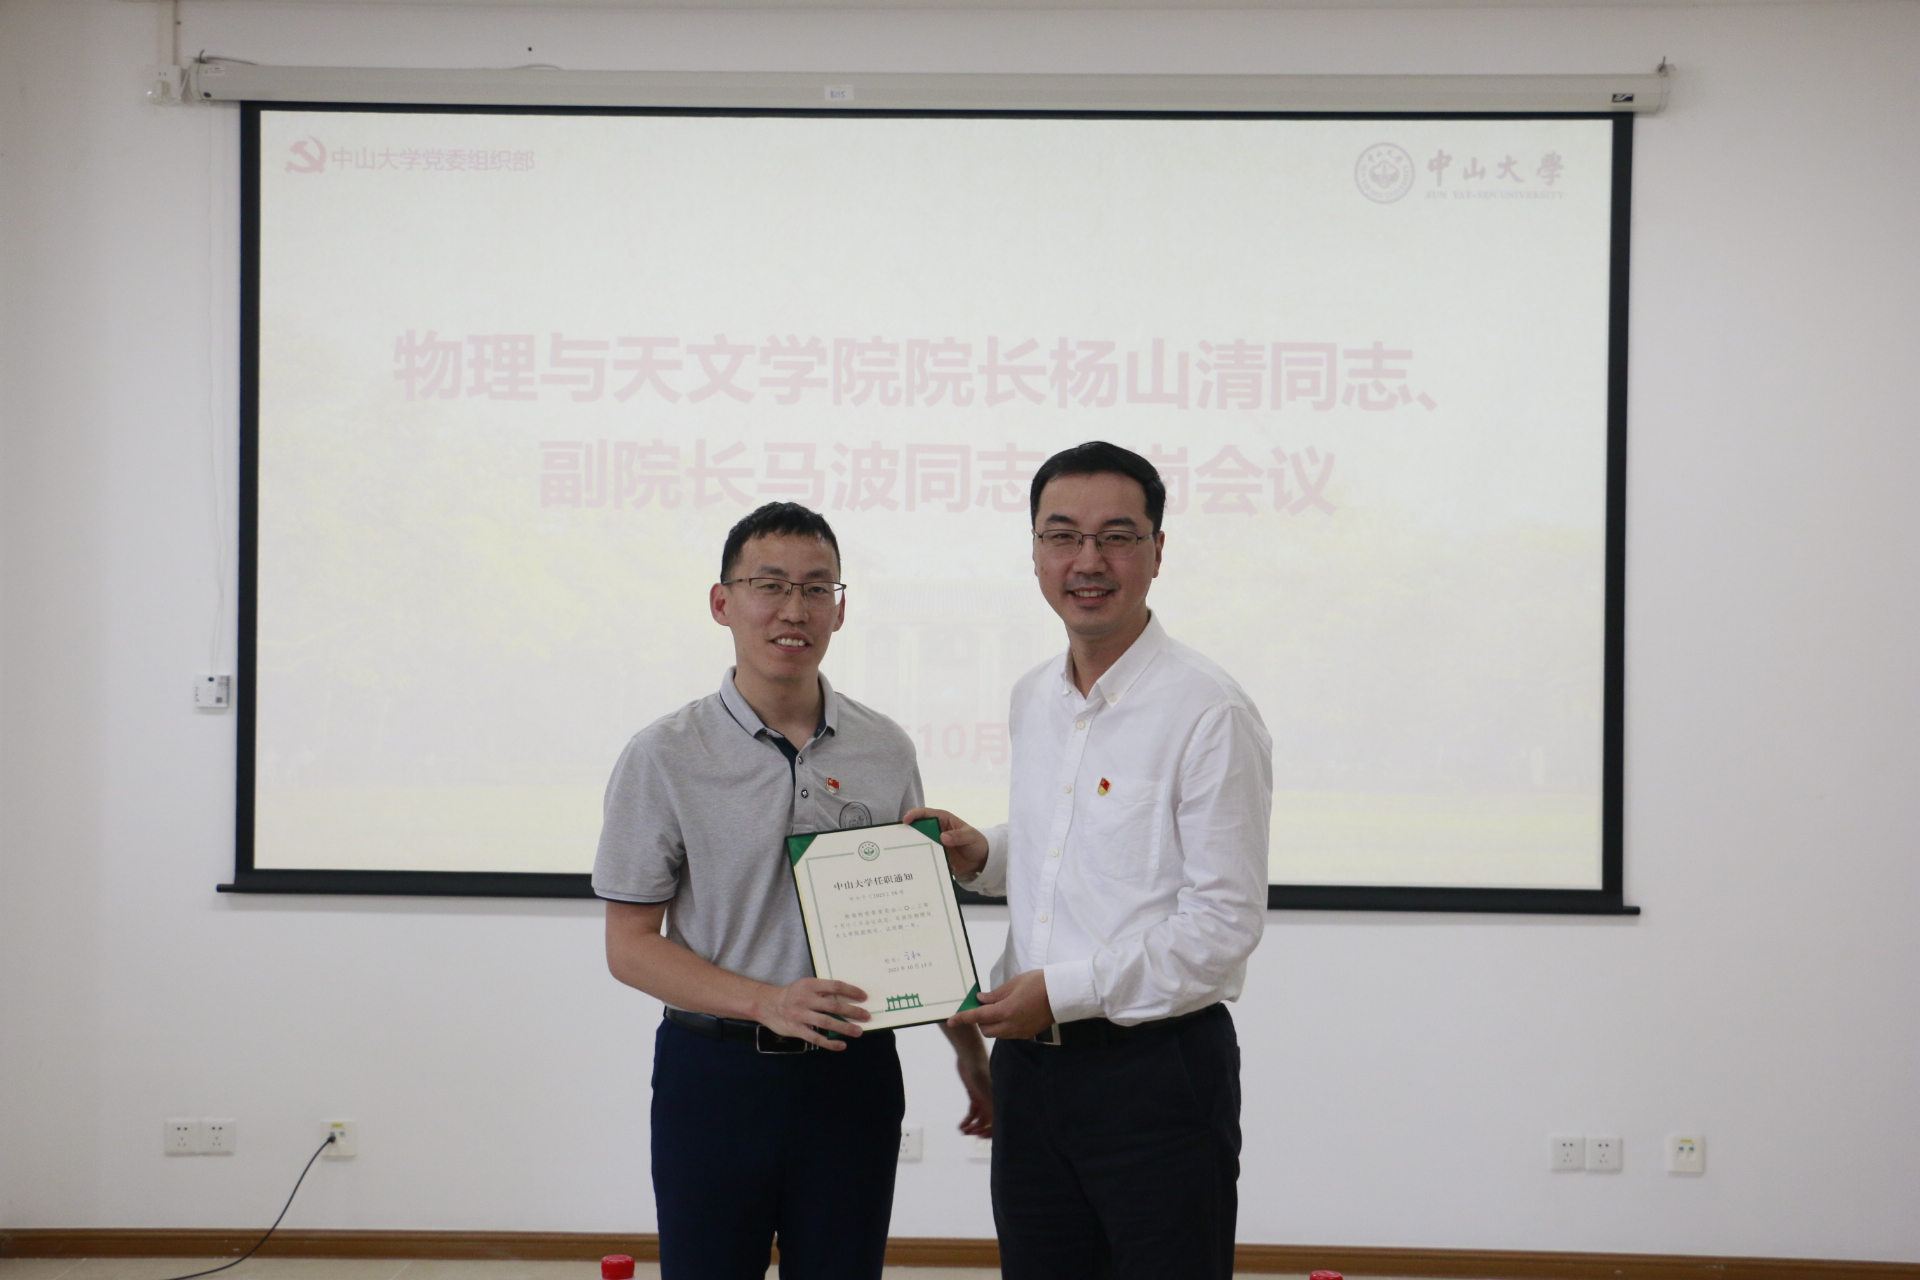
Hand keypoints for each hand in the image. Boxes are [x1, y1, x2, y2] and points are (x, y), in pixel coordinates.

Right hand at [752, 977, 869, 1050]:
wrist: (767, 1004)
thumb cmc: (792, 994)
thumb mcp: (806, 985)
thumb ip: (823, 991)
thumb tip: (847, 999)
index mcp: (810, 985)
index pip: (835, 986)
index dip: (851, 991)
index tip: (864, 997)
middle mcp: (806, 999)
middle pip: (833, 1005)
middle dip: (852, 1011)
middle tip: (866, 1016)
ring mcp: (801, 1015)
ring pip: (827, 1022)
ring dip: (845, 1028)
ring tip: (858, 1031)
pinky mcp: (796, 1029)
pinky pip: (816, 1038)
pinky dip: (830, 1042)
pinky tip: (841, 1045)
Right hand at [905, 806, 987, 880]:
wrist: (982, 861)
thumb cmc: (976, 842)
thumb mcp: (970, 837)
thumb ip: (958, 836)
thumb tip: (942, 837)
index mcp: (943, 820)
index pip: (926, 814)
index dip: (914, 815)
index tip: (905, 821)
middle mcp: (936, 831)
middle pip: (918, 830)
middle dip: (909, 834)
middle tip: (900, 841)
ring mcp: (935, 845)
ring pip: (920, 846)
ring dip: (915, 851)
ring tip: (908, 857)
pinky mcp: (936, 857)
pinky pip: (927, 859)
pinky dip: (924, 863)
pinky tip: (922, 869)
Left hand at [942, 1023, 993, 1136]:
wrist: (969, 1056)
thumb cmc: (980, 1072)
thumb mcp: (986, 1092)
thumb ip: (990, 1107)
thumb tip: (993, 1125)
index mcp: (999, 1101)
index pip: (999, 1121)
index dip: (991, 1131)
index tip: (980, 1135)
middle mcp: (993, 1101)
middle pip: (989, 1122)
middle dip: (980, 1130)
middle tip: (970, 1133)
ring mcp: (983, 1099)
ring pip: (979, 1119)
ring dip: (972, 1127)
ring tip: (963, 1131)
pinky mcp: (974, 1095)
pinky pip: (972, 1112)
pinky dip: (967, 1120)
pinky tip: (960, 1127)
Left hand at [948, 969, 1053, 1040]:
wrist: (1063, 993)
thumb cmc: (1039, 983)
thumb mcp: (1014, 983)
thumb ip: (995, 994)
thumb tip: (981, 1000)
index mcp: (1006, 1011)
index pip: (978, 1017)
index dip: (963, 1018)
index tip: (951, 1020)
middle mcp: (1012, 1025)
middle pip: (986, 1029)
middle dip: (980, 1020)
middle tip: (983, 1005)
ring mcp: (1021, 1032)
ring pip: (997, 1034)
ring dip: (992, 1024)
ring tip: (998, 1008)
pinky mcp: (1028, 1034)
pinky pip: (1009, 1034)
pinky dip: (1003, 1026)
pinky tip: (1010, 1014)